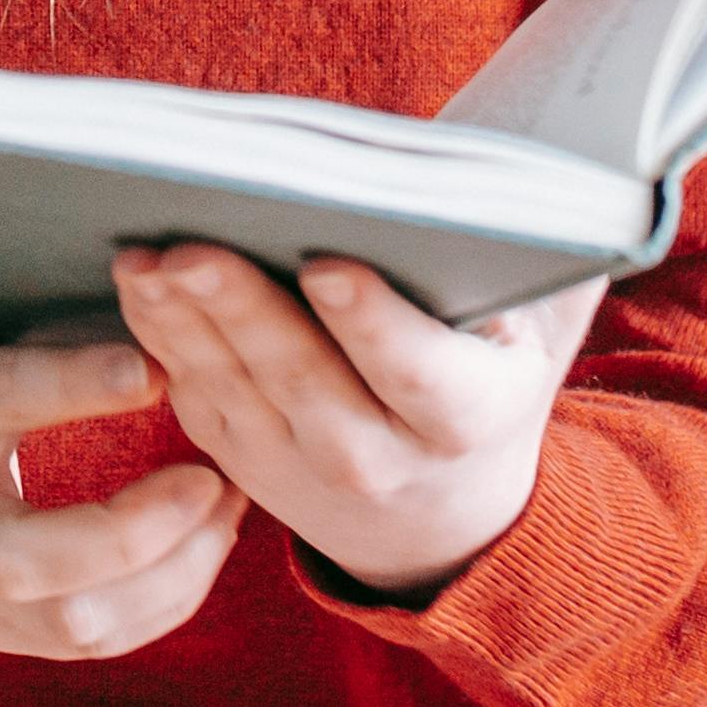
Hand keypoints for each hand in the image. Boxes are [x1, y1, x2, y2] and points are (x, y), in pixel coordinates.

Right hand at [0, 329, 239, 660]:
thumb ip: (62, 331)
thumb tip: (170, 299)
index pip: (2, 396)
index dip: (76, 385)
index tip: (153, 370)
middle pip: (26, 561)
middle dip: (136, 533)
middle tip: (211, 479)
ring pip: (76, 622)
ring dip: (171, 573)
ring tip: (223, 510)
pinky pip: (93, 639)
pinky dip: (162, 597)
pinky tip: (199, 545)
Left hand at [112, 243, 592, 601]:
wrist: (442, 518)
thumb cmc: (489, 384)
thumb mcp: (536, 340)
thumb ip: (546, 267)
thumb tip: (571, 188)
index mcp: (465, 420)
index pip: (419, 374)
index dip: (374, 323)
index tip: (329, 266)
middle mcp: (377, 459)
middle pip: (304, 379)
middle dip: (244, 309)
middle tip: (193, 248)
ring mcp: (298, 468)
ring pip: (234, 387)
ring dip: (181, 320)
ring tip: (142, 254)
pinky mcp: (240, 459)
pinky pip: (193, 395)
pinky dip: (160, 337)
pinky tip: (135, 279)